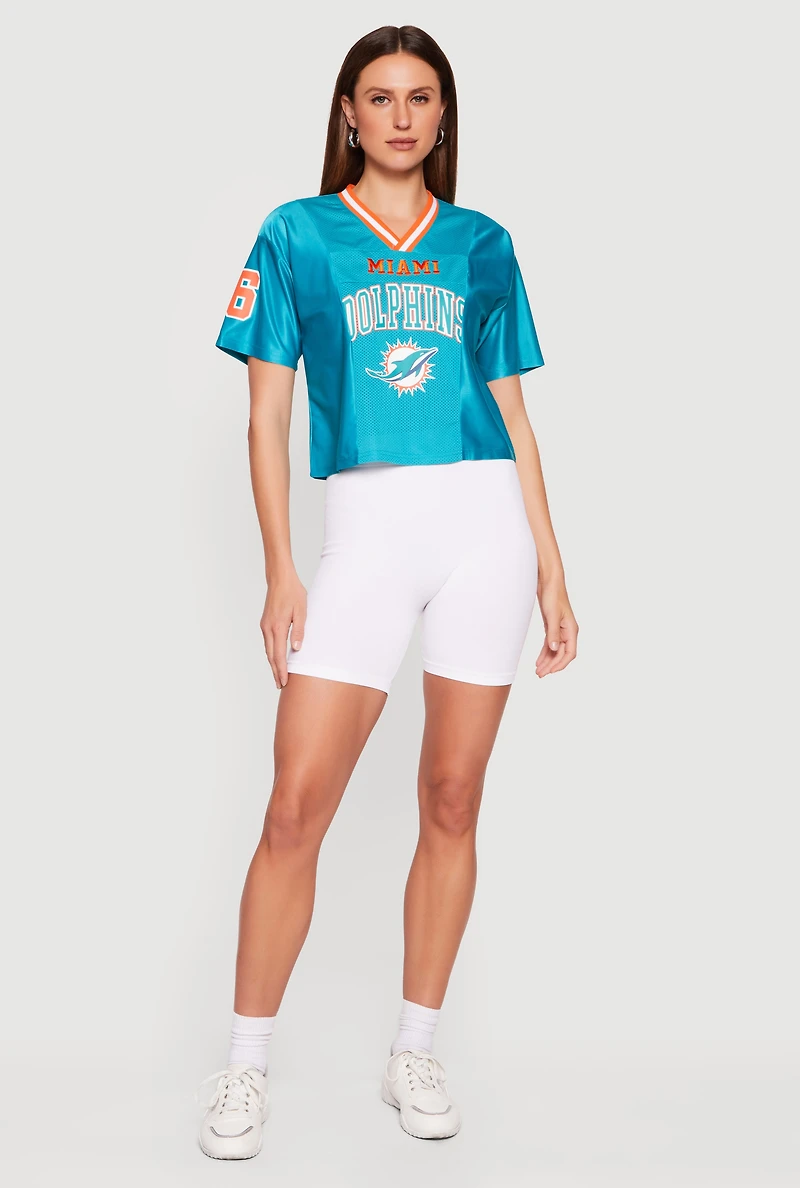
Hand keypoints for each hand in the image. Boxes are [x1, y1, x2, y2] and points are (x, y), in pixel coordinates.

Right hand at [260, 573, 306, 689]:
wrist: (279, 578)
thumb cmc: (293, 592)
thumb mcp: (301, 611)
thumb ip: (299, 630)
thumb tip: (296, 649)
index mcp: (277, 627)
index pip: (279, 655)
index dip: (282, 670)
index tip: (284, 682)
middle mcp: (268, 628)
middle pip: (271, 656)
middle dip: (276, 672)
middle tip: (281, 686)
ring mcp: (265, 626)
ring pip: (268, 650)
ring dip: (273, 664)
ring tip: (279, 675)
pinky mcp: (265, 623)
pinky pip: (268, 643)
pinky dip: (271, 653)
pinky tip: (276, 658)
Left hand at [535, 580, 577, 676]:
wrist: (549, 582)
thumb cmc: (553, 595)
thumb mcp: (551, 615)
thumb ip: (553, 633)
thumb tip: (553, 649)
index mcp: (571, 630)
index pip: (570, 653)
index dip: (561, 664)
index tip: (550, 671)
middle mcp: (567, 632)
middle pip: (561, 654)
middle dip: (552, 665)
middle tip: (540, 674)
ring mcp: (560, 630)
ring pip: (555, 651)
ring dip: (548, 661)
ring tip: (538, 671)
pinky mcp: (552, 627)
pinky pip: (550, 644)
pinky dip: (545, 653)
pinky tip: (539, 661)